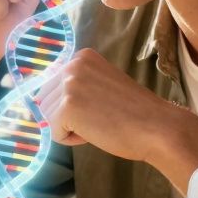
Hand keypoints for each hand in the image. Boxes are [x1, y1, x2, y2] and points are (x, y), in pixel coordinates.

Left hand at [35, 48, 182, 162]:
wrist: (158, 127)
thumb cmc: (133, 113)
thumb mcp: (100, 86)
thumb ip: (77, 86)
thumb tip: (40, 102)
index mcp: (81, 57)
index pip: (53, 87)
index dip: (74, 105)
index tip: (101, 106)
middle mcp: (72, 65)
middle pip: (46, 101)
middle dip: (68, 117)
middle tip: (101, 117)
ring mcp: (69, 85)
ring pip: (48, 118)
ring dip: (70, 128)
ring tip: (100, 123)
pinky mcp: (67, 108)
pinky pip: (53, 134)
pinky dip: (71, 140)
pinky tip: (95, 132)